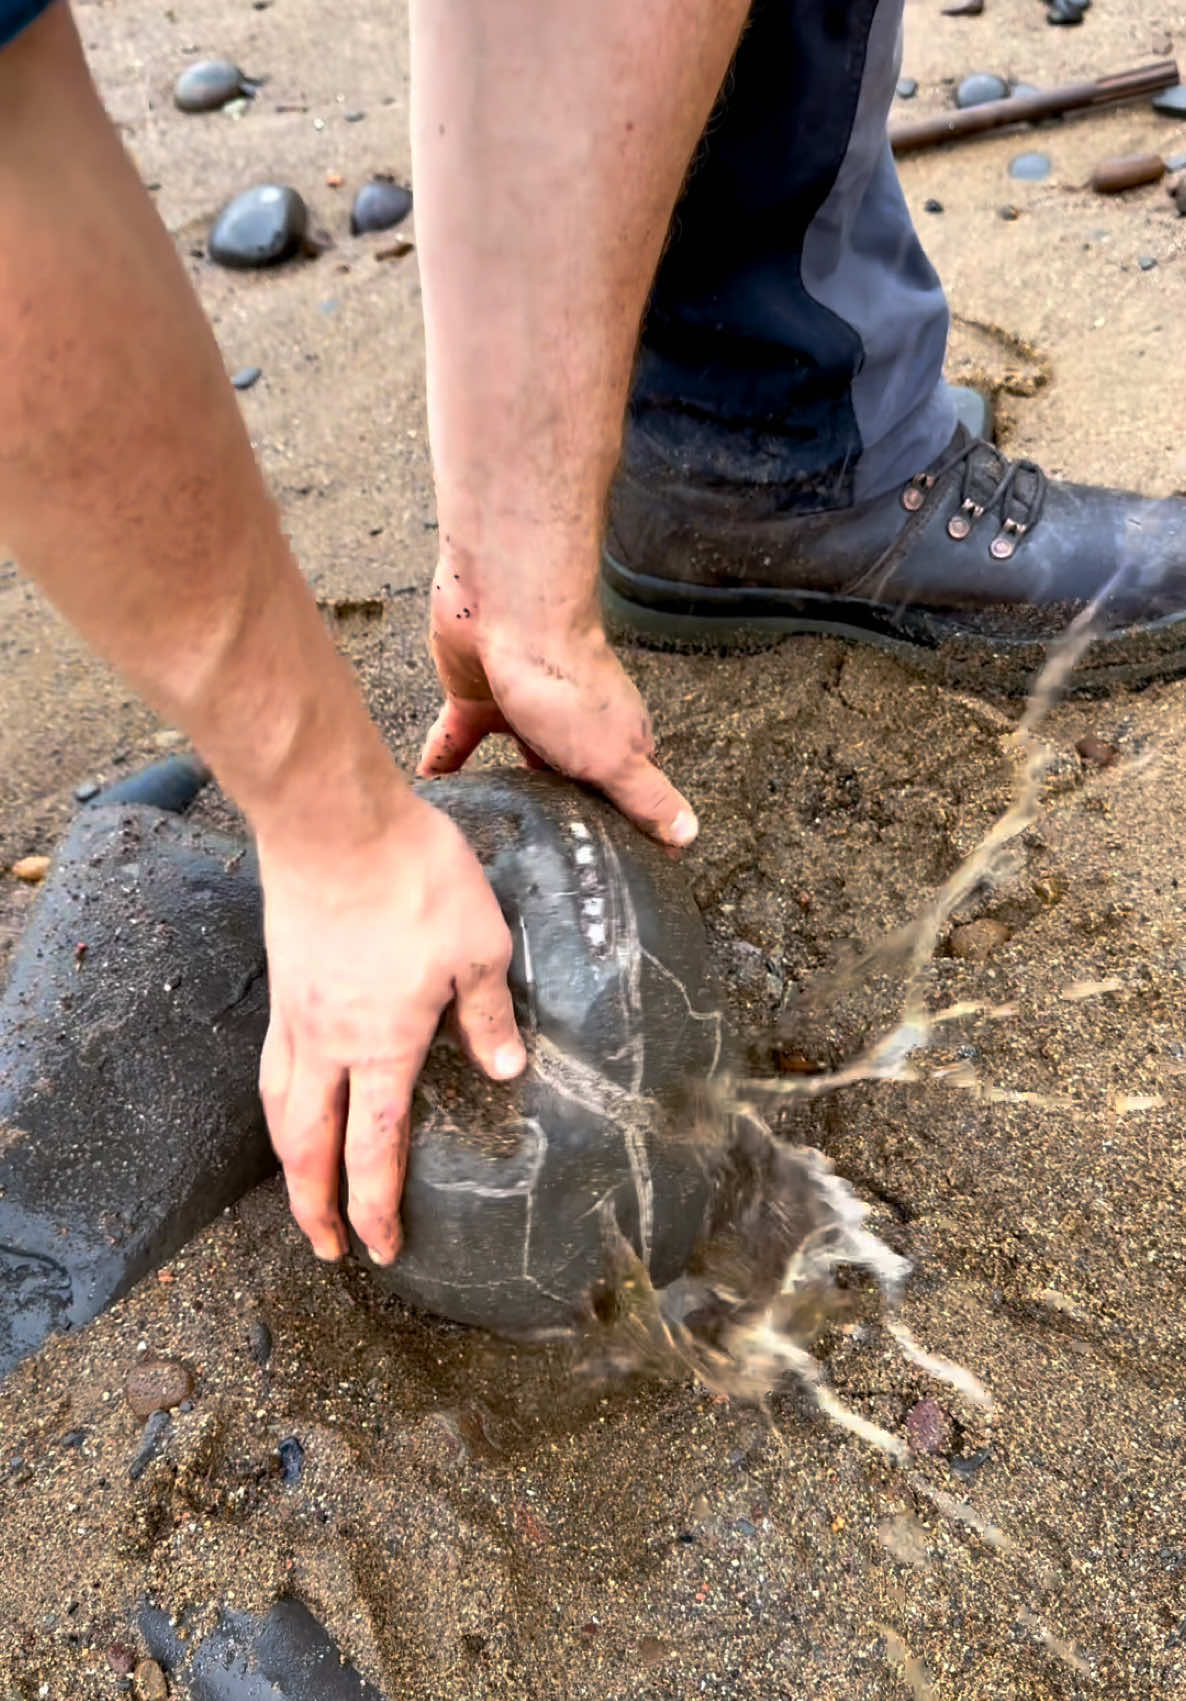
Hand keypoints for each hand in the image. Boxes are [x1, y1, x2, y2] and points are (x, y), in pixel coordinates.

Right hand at [256, 789, 524, 1263]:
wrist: (335, 819)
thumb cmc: (414, 877)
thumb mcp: (480, 945)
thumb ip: (489, 1014)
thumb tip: (506, 1070)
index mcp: (383, 1045)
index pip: (373, 1148)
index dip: (375, 1208)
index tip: (380, 1249)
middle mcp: (328, 1043)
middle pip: (308, 1147)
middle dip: (315, 1208)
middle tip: (327, 1249)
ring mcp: (296, 1013)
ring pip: (279, 1110)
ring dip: (290, 1164)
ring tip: (302, 1194)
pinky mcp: (283, 982)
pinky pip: (271, 1066)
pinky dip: (277, 1105)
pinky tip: (290, 1102)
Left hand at [419, 564, 697, 847]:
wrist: (506, 609)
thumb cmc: (565, 679)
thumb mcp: (615, 757)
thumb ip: (646, 798)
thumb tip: (689, 835)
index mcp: (616, 741)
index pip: (629, 796)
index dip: (628, 832)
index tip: (617, 873)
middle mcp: (573, 730)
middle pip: (570, 784)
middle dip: (562, 820)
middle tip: (543, 873)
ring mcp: (524, 714)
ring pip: (515, 767)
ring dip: (507, 798)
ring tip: (489, 843)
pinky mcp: (478, 700)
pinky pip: (458, 742)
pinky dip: (444, 766)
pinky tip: (433, 795)